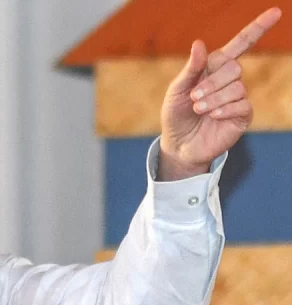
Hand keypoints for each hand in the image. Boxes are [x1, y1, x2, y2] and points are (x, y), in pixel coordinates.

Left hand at [158, 7, 281, 180]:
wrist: (179, 144)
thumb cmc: (176, 115)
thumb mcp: (177, 90)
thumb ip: (190, 69)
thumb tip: (199, 43)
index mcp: (214, 68)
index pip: (240, 45)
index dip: (257, 28)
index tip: (275, 12)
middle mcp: (229, 80)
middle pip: (234, 67)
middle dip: (211, 82)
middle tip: (195, 97)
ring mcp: (238, 98)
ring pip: (237, 87)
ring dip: (213, 98)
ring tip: (199, 109)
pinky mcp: (243, 116)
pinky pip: (243, 104)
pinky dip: (224, 109)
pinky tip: (213, 116)